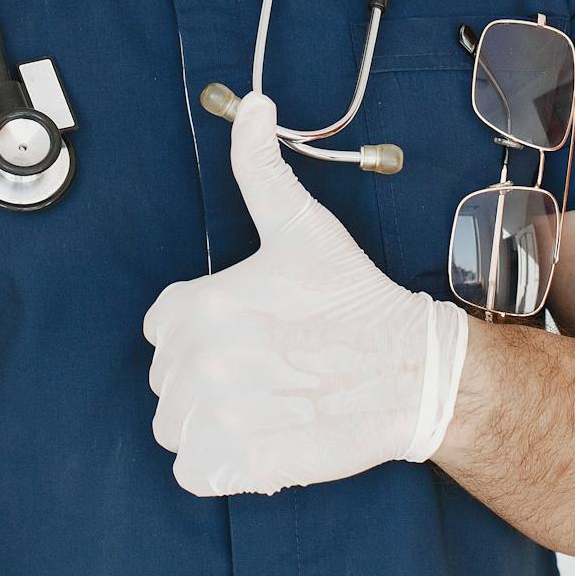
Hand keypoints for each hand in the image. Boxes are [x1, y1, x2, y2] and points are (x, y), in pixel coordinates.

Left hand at [141, 91, 470, 496]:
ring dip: (209, 422)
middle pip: (169, 380)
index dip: (204, 327)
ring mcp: (214, 420)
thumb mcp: (301, 225)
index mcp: (196, 306)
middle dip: (208, 376)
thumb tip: (251, 104)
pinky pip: (191, 471)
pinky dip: (218, 464)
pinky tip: (259, 439)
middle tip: (267, 366)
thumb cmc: (353, 299)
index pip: (163, 326)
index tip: (249, 328)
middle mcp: (195, 365)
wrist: (411, 372)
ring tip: (264, 403)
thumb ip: (259, 166)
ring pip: (175, 427)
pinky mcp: (235, 466)